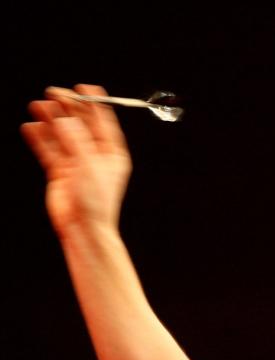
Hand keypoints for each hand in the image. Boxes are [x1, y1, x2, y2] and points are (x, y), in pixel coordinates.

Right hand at [21, 84, 131, 236]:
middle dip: (67, 108)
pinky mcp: (60, 172)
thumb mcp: (89, 165)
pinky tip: (30, 126)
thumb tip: (64, 119)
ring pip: (62, 135)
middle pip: (80, 124)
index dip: (94, 103)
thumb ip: (76, 140)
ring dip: (50, 120)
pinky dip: (39, 137)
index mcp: (113, 153)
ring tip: (38, 106)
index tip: (83, 87)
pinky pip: (48, 149)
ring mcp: (77, 163)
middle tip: (53, 93)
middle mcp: (96, 156)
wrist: (82, 227)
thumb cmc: (96, 201)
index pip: (104, 122)